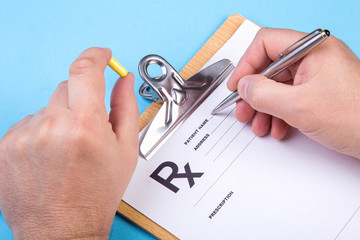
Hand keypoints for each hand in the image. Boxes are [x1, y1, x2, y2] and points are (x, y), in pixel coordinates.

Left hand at [0, 48, 138, 238]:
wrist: (63, 229)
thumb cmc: (96, 195)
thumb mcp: (125, 150)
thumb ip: (126, 107)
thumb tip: (123, 81)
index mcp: (85, 126)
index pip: (85, 70)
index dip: (96, 56)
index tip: (101, 55)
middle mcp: (51, 127)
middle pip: (67, 87)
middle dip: (82, 99)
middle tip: (89, 127)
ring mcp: (24, 136)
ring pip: (47, 106)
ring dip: (60, 118)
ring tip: (69, 148)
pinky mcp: (6, 146)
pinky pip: (29, 122)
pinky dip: (42, 131)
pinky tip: (50, 154)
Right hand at [228, 28, 359, 158]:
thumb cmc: (357, 118)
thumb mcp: (299, 106)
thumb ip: (263, 94)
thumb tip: (244, 86)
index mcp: (313, 48)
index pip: (266, 43)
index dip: (246, 64)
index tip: (237, 85)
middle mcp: (315, 58)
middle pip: (270, 68)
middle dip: (254, 93)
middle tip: (243, 109)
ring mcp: (317, 76)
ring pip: (278, 86)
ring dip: (264, 108)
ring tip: (258, 125)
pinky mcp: (319, 93)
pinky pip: (290, 98)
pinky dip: (279, 114)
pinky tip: (277, 128)